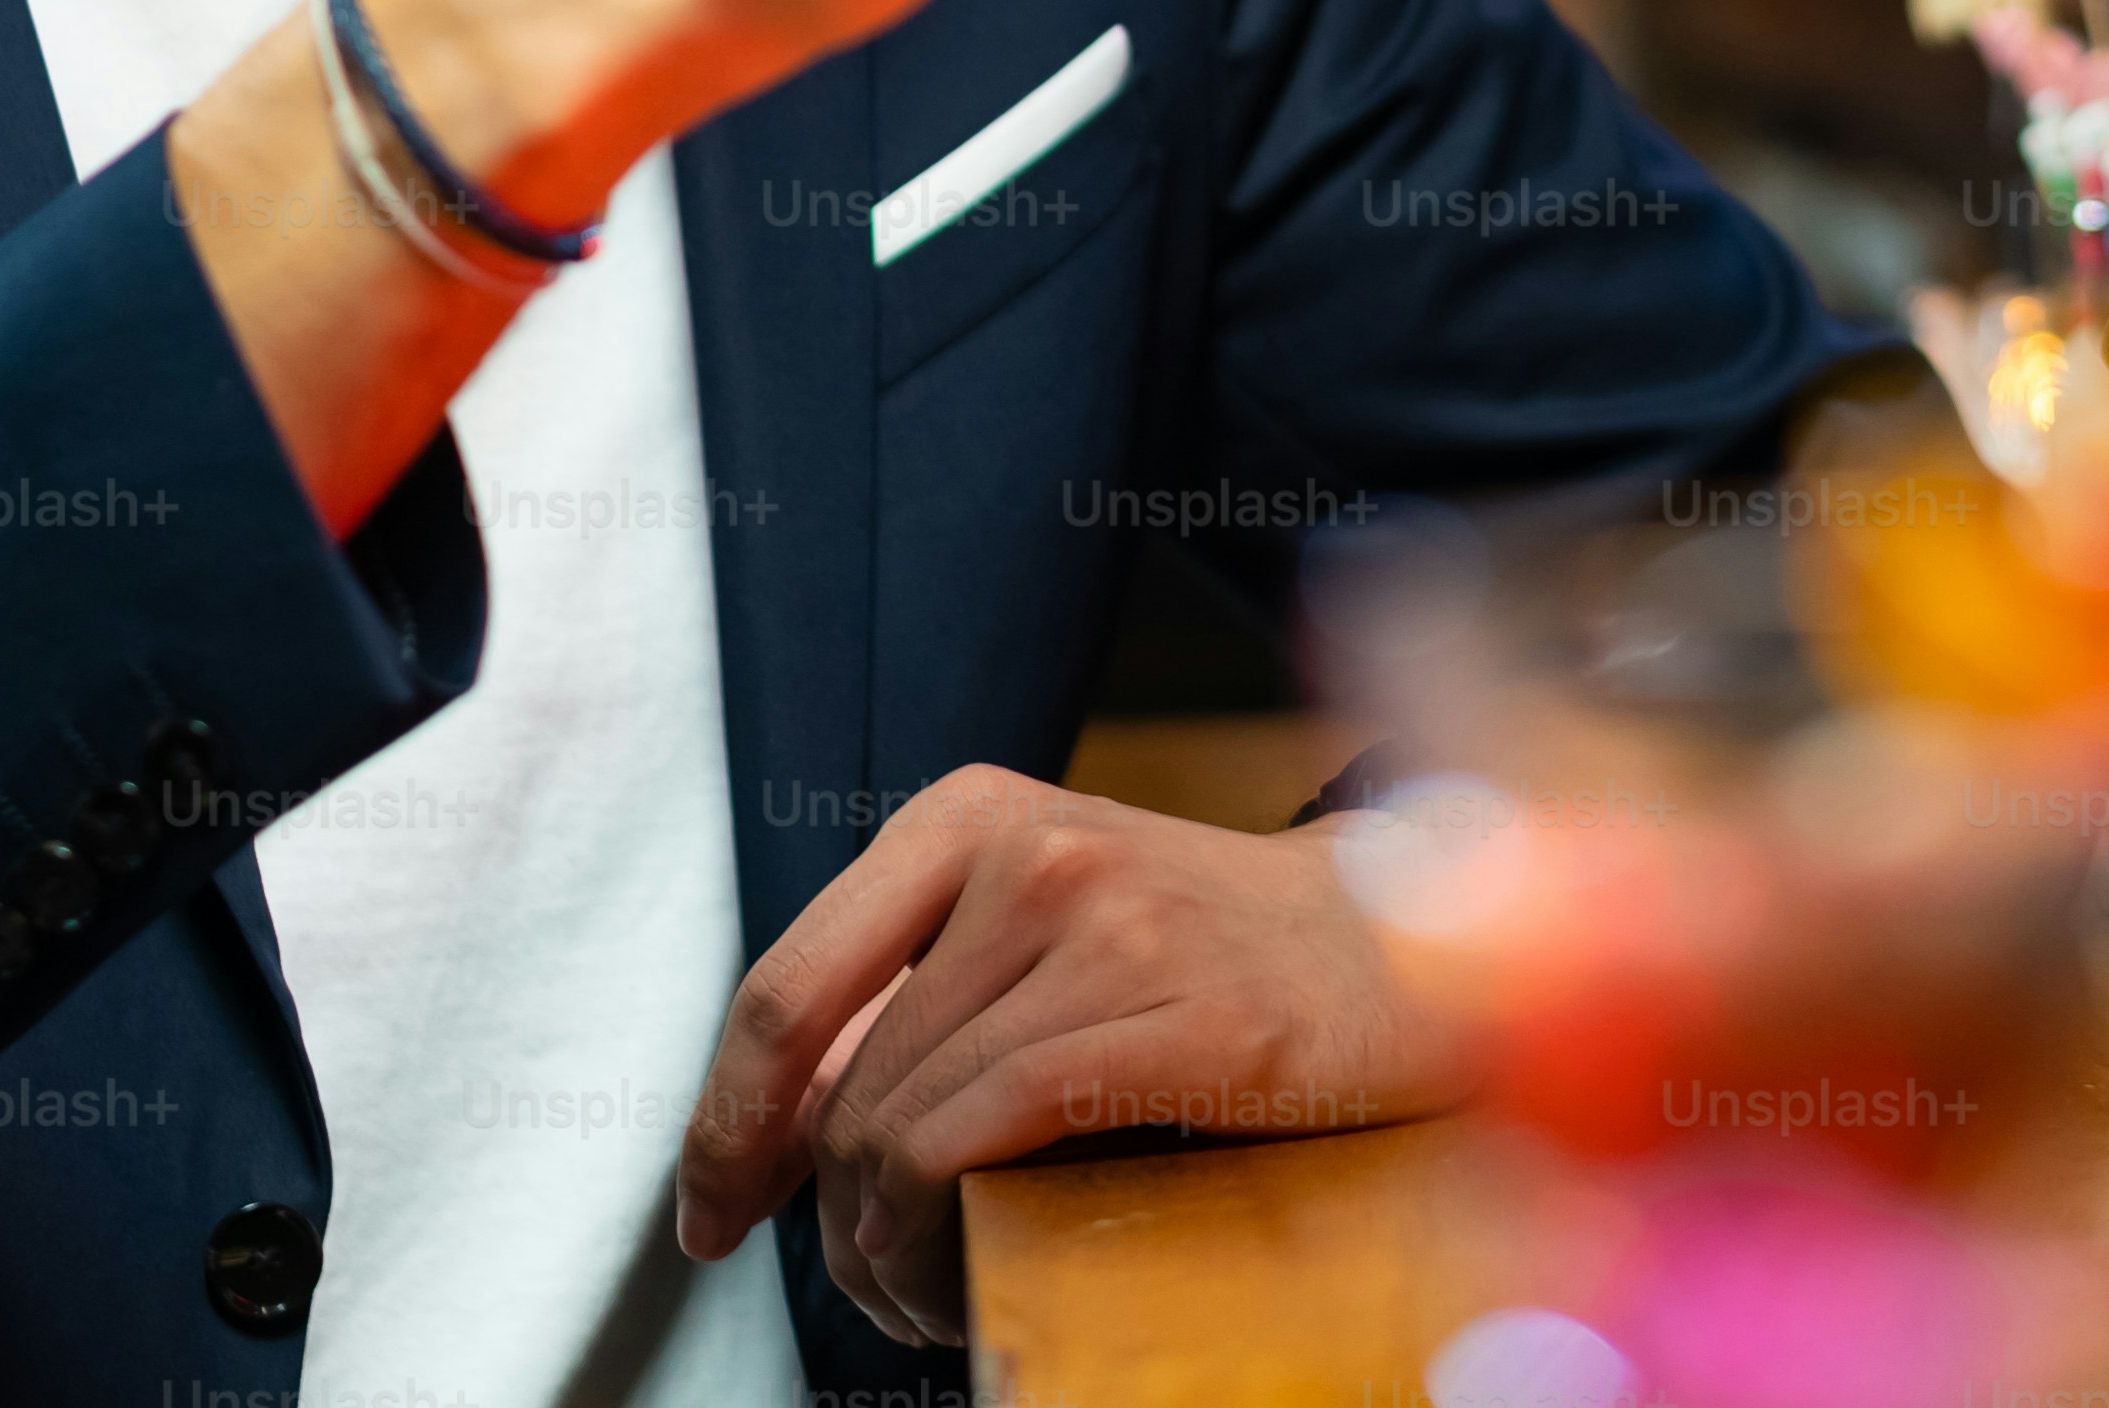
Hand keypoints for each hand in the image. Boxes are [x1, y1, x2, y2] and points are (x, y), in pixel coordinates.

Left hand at [673, 767, 1482, 1347]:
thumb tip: (781, 1121)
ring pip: (912, 1122)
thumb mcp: (1043, 923)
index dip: (723, 1122)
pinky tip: (962, 1278)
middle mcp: (1031, 850)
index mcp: (969, 813)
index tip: (705, 1216)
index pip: (789, 986)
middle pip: (849, 1082)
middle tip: (861, 1291)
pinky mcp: (1189, 1014)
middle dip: (826, 1218)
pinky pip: (999, 1136)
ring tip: (921, 1295)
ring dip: (888, 1248)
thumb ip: (916, 992)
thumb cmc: (1208, 948)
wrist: (1403, 941)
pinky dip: (947, 1231)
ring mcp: (1113, 924)